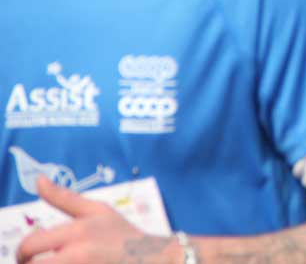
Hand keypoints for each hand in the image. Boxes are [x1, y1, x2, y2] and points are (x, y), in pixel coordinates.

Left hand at [16, 176, 176, 263]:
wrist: (153, 259)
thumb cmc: (122, 234)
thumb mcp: (97, 210)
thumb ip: (64, 197)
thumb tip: (38, 179)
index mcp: (77, 232)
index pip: (30, 245)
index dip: (22, 252)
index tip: (27, 256)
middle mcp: (77, 255)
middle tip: (36, 263)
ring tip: (55, 263)